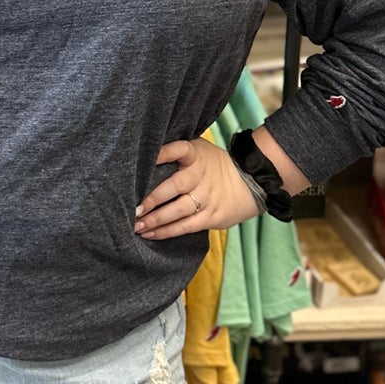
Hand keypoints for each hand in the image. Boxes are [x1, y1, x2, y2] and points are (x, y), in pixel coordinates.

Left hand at [135, 135, 261, 240]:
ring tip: (137, 225)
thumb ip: (176, 150)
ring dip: (155, 219)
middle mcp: (199, 175)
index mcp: (195, 155)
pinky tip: (151, 234)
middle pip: (173, 186)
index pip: (178, 149)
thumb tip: (144, 153)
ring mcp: (206, 197)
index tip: (144, 160)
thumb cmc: (213, 164)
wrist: (250, 182)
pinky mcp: (211, 216)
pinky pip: (186, 226)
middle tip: (133, 208)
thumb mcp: (199, 149)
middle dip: (151, 199)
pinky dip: (167, 231)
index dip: (161, 153)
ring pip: (178, 210)